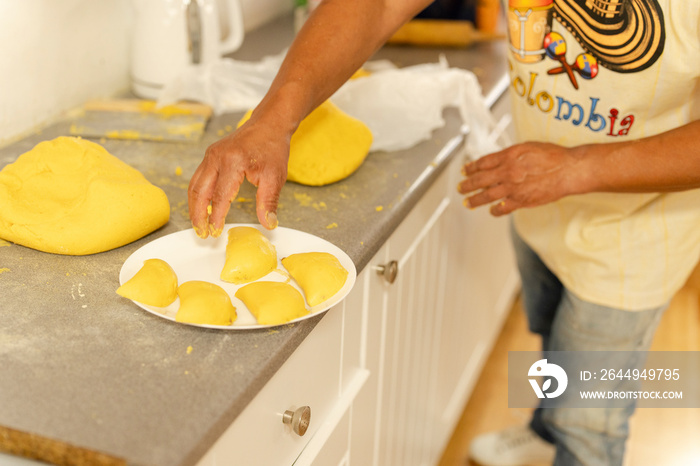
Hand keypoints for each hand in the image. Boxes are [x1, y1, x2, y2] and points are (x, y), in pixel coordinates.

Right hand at [188, 119, 289, 237]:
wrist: (268, 125)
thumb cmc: (272, 149)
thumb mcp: (275, 177)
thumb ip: (269, 202)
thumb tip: (268, 224)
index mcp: (233, 162)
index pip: (219, 196)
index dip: (216, 217)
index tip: (215, 232)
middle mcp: (217, 157)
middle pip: (199, 191)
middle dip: (198, 215)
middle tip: (202, 233)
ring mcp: (211, 155)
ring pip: (195, 185)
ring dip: (194, 206)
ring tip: (199, 224)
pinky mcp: (210, 155)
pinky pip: (198, 178)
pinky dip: (198, 195)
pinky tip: (202, 207)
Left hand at [457, 142, 585, 215]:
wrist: (568, 170)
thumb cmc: (552, 156)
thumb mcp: (527, 147)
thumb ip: (510, 154)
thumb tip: (496, 161)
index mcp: (508, 156)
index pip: (482, 163)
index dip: (471, 167)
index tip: (464, 171)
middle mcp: (508, 172)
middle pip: (480, 180)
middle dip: (467, 185)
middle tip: (460, 188)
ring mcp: (513, 188)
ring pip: (486, 196)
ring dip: (474, 200)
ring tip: (467, 202)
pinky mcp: (522, 200)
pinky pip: (502, 208)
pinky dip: (494, 210)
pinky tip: (491, 210)